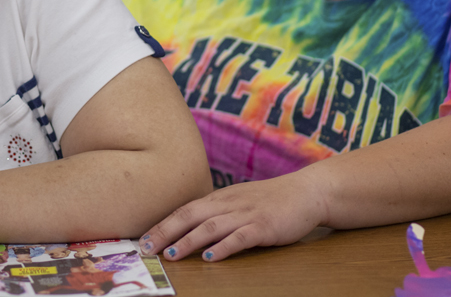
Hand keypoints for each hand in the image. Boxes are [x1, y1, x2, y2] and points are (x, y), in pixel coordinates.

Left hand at [139, 170, 329, 261]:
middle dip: (165, 232)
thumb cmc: (271, 200)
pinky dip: (223, 247)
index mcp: (220, 198)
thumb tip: (190, 227)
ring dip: (188, 241)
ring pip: (210, 227)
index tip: (143, 239)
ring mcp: (246, 214)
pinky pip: (240, 237)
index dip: (162, 224)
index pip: (184, 210)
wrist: (307, 192)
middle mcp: (228, 204)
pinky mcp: (264, 226)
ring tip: (170, 254)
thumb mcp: (238, 201)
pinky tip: (210, 257)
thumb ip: (216, 212)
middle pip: (189, 216)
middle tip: (146, 248)